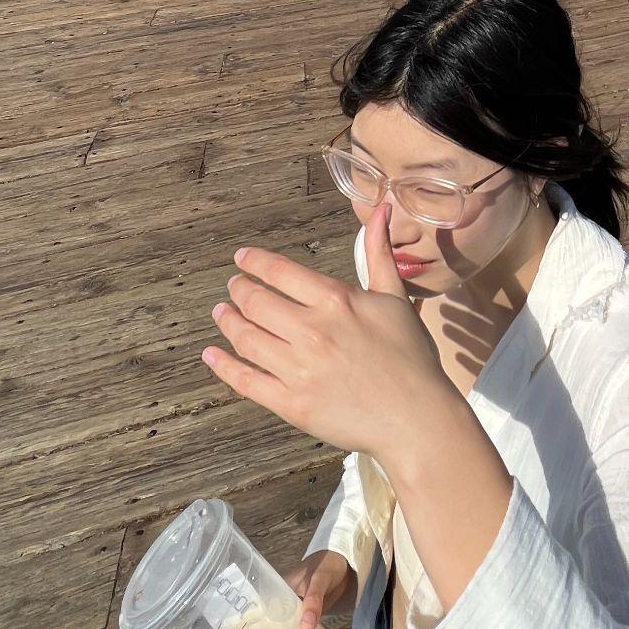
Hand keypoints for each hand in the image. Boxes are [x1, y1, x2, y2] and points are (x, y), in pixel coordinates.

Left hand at [202, 205, 457, 461]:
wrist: (416, 418)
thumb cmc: (410, 356)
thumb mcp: (395, 298)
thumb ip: (378, 253)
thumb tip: (381, 210)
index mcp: (335, 301)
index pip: (280, 272)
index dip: (254, 263)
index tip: (242, 259)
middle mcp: (311, 331)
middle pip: (255, 303)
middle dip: (238, 290)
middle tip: (232, 287)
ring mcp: (298, 370)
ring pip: (246, 339)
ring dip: (227, 322)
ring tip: (222, 313)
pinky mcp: (291, 405)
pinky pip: (245, 381)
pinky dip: (223, 366)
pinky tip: (212, 354)